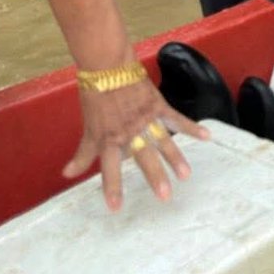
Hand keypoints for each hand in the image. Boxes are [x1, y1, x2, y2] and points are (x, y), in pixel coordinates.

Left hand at [63, 76, 209, 210]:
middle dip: (155, 176)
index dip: (112, 187)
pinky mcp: (157, 105)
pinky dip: (191, 127)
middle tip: (165, 196)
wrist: (106, 65)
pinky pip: (176, 118)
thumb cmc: (95, 96)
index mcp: (109, 138)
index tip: (116, 208)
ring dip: (175, 158)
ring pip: (162, 141)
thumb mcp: (88, 128)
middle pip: (143, 157)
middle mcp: (128, 131)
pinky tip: (206, 136)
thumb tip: (67, 174)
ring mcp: (145, 118)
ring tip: (185, 175)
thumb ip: (83, 154)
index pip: (110, 168)